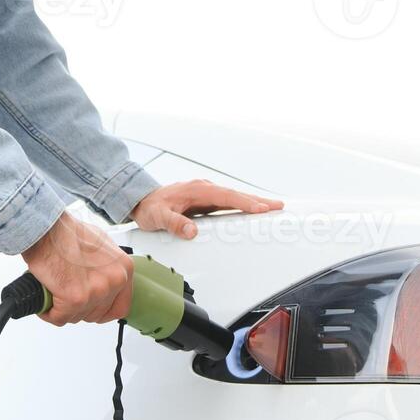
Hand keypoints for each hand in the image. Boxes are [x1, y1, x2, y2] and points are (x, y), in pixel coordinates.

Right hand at [21, 212, 133, 326]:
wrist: (47, 229)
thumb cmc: (67, 232)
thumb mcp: (100, 246)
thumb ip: (107, 268)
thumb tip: (100, 280)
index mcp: (124, 268)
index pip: (121, 307)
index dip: (102, 310)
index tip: (92, 308)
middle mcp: (114, 280)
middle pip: (97, 314)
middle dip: (79, 308)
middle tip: (67, 293)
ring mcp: (96, 291)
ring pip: (77, 317)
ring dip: (63, 309)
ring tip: (55, 290)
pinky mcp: (75, 299)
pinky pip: (59, 318)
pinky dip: (49, 312)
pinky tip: (46, 297)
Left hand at [129, 179, 284, 239]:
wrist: (140, 201)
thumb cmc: (150, 208)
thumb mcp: (158, 217)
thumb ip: (174, 224)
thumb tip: (192, 231)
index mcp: (197, 190)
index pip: (226, 196)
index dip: (244, 203)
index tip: (261, 209)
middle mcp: (204, 189)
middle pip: (236, 194)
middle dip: (258, 200)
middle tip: (279, 206)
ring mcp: (205, 194)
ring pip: (234, 198)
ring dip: (253, 202)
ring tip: (273, 208)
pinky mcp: (205, 201)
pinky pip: (227, 203)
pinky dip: (242, 205)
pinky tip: (251, 211)